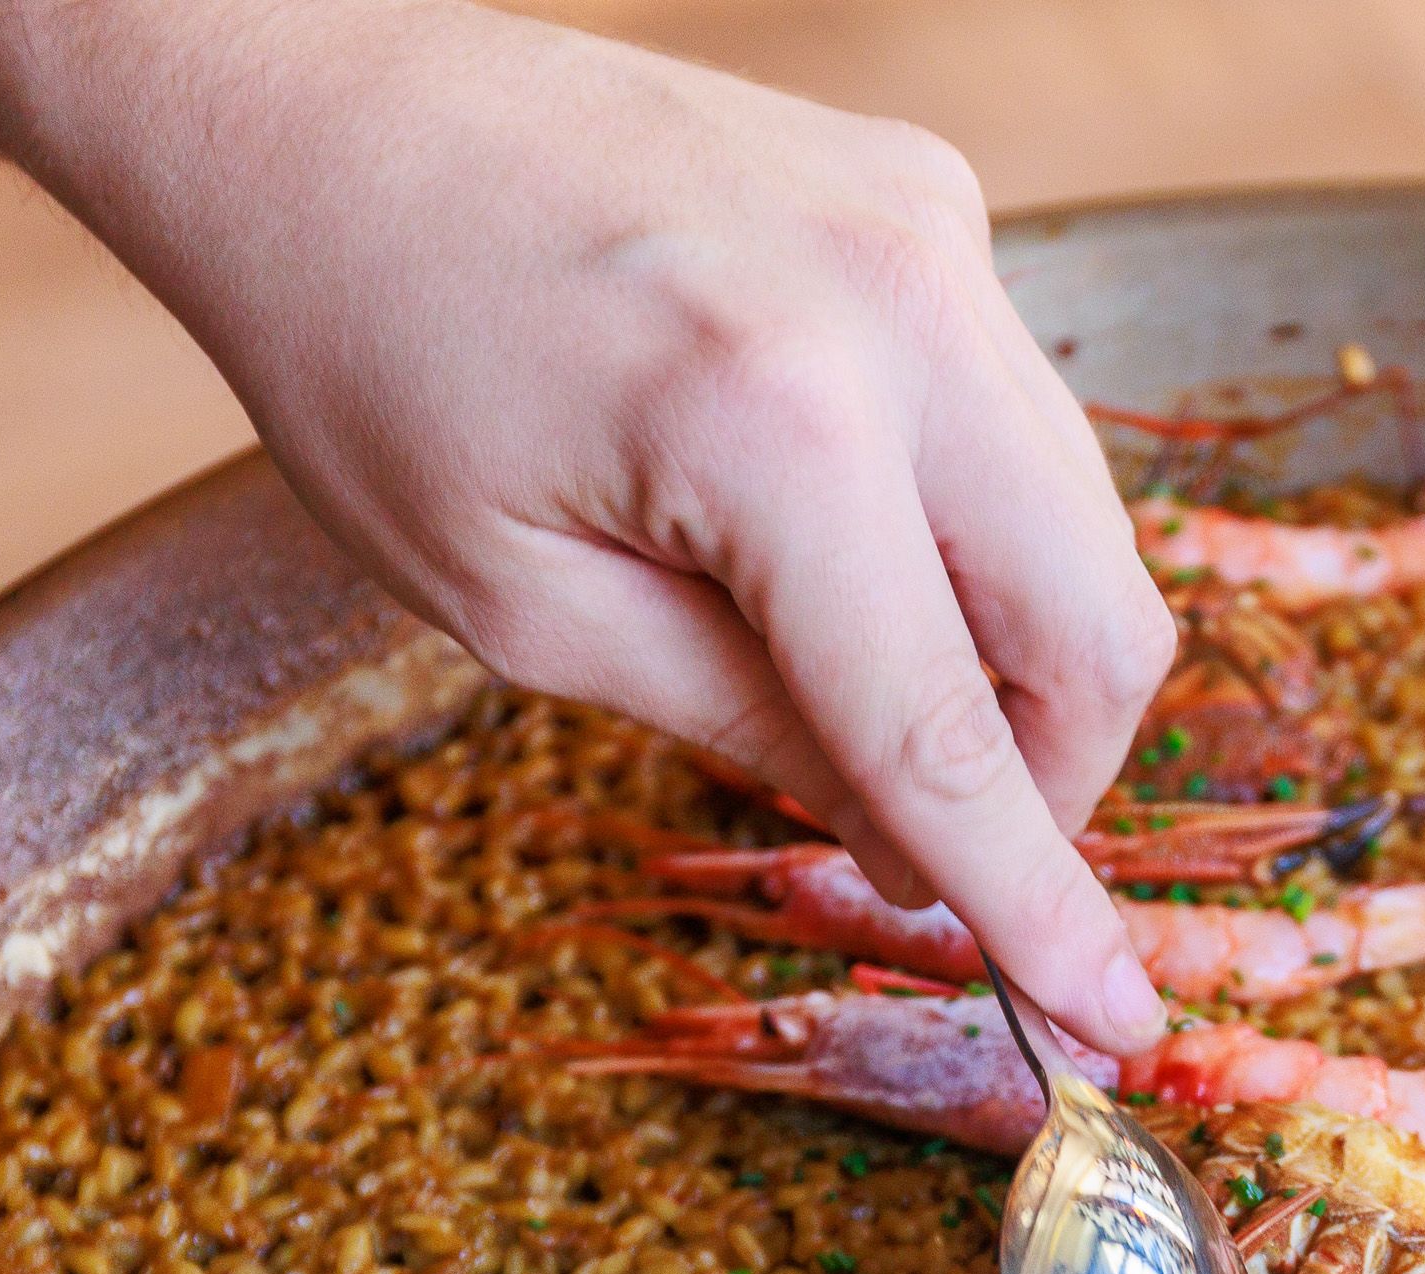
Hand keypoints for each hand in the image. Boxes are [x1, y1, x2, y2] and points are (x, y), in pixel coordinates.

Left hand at [0, 0, 1179, 1054]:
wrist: (314, 97)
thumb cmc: (366, 353)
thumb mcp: (520, 609)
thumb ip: (741, 724)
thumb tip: (909, 829)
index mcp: (774, 426)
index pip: (949, 729)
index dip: (1035, 900)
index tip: (1109, 1025)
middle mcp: (899, 307)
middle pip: (1099, 622)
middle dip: (1047, 776)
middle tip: (927, 851)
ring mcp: (931, 232)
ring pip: (1079, 520)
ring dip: (1004, 649)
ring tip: (843, 689)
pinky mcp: (926, 195)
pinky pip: (1014, 414)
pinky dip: (961, 521)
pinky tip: (822, 534)